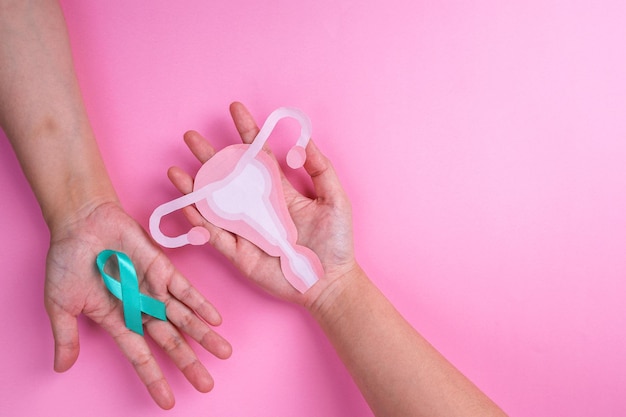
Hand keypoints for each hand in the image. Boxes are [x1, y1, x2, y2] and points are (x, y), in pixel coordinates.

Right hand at [45, 199, 231, 408]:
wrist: (81, 222)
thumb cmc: (67, 260)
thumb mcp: (60, 304)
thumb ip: (66, 335)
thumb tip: (61, 368)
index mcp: (117, 320)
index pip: (140, 357)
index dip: (154, 379)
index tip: (167, 402)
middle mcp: (140, 308)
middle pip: (170, 342)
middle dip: (188, 363)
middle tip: (207, 385)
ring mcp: (153, 289)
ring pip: (184, 319)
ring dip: (204, 336)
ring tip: (224, 353)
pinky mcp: (163, 269)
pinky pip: (186, 290)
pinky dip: (201, 304)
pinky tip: (215, 320)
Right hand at [167, 102, 358, 305]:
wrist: (331, 282)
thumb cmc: (336, 243)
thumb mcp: (334, 198)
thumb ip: (320, 168)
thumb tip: (304, 139)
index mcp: (280, 192)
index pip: (259, 156)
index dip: (247, 132)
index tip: (235, 109)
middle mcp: (259, 207)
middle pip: (228, 177)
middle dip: (210, 156)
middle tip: (190, 137)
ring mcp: (247, 230)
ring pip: (214, 206)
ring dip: (195, 189)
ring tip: (176, 171)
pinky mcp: (240, 253)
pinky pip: (215, 236)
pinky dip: (199, 222)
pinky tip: (187, 206)